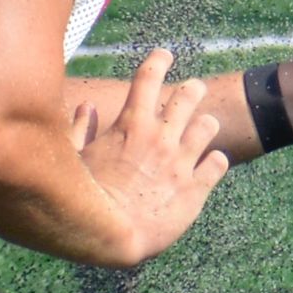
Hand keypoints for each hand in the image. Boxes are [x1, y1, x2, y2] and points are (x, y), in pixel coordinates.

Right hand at [79, 47, 232, 263]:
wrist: (111, 237)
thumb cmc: (83, 201)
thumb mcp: (73, 161)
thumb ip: (78, 131)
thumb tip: (84, 109)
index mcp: (131, 124)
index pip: (149, 76)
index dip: (159, 60)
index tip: (165, 55)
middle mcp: (161, 136)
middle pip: (189, 94)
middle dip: (193, 89)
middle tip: (193, 91)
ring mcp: (182, 160)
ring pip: (209, 125)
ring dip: (206, 125)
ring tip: (203, 129)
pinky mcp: (196, 187)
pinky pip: (218, 163)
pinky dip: (215, 162)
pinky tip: (210, 165)